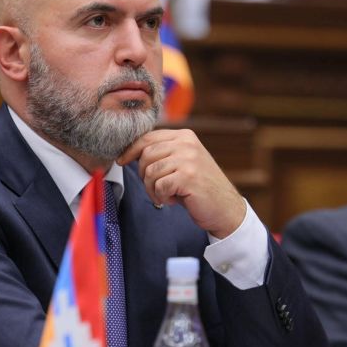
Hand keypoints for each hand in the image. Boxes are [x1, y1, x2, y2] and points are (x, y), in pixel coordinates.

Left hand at [117, 129, 245, 238]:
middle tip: (156, 188)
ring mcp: (189, 159)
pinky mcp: (188, 176)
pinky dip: (161, 196)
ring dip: (152, 189)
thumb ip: (163, 154)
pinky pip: (159, 185)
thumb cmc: (199, 188)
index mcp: (184, 136)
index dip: (131, 150)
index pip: (148, 137)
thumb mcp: (182, 163)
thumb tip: (130, 152)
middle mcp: (187, 143)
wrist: (225, 209)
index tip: (121, 160)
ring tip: (166, 195)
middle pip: (146, 154)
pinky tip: (173, 200)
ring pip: (150, 171)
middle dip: (144, 175)